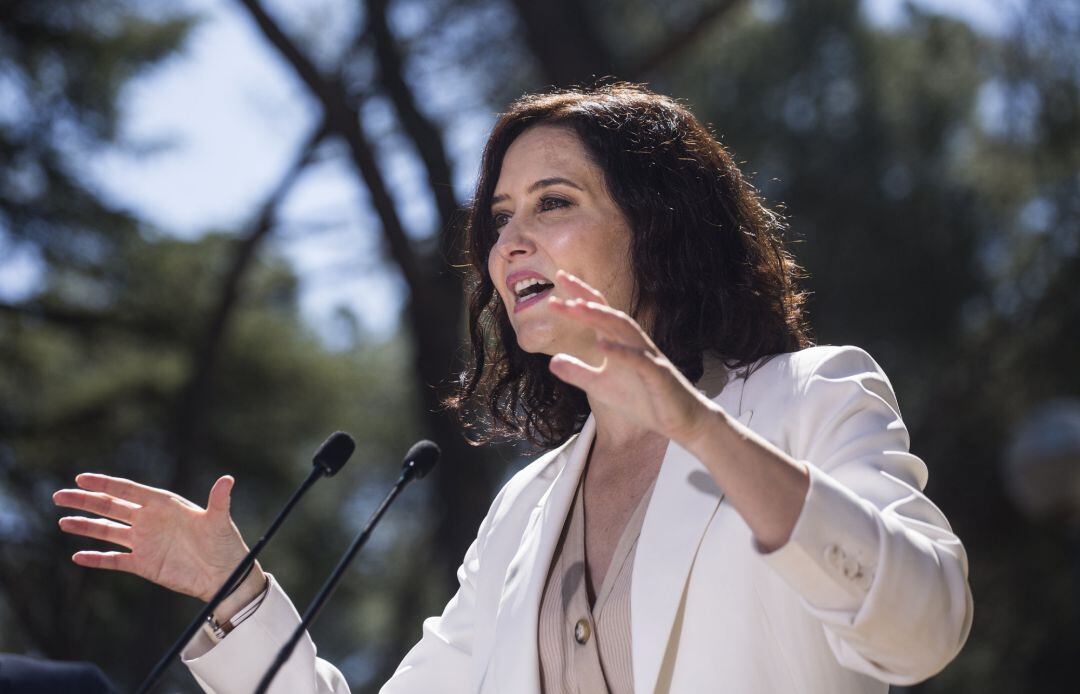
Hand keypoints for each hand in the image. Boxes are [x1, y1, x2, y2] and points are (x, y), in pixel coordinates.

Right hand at [53, 473, 258, 603]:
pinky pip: (114, 560)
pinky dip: (96, 559)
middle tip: (59, 495)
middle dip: (85, 501)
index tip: (81, 478)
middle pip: (111, 507)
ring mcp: (145, 542)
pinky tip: (77, 556)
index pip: (128, 490)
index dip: (104, 484)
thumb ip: (219, 500)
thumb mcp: (220, 520)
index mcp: (164, 505)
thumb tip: (228, 479)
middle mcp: (150, 520)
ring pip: (108, 531)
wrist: (224, 575)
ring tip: (62, 521)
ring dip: (85, 526)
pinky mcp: (144, 564)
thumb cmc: (225, 543)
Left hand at [546, 270, 719, 443]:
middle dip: (585, 298)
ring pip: (624, 329)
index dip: (579, 296)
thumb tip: (552, 361)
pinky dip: (621, 352)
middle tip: (562, 280)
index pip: (598, 313)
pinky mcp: (658, 375)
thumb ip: (578, 373)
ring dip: (601, 317)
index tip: (558, 281)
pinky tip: (602, 347)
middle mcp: (634, 343)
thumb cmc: (643, 399)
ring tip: (578, 307)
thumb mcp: (601, 388)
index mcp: (620, 343)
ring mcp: (648, 357)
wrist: (680, 420)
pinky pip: (639, 360)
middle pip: (608, 314)